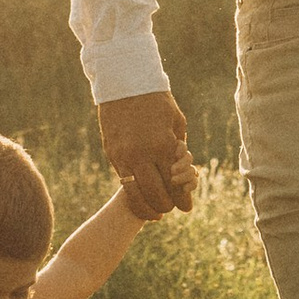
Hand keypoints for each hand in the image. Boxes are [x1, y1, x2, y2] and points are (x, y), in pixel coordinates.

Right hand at [97, 88, 197, 218]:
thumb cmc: (157, 101)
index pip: (175, 184)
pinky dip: (133, 195)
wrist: (124, 84)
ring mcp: (124, 156)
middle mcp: (143, 154)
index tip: (187, 208)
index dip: (183, 200)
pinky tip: (140, 199)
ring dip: (147, 208)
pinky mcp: (112, 155)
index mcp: (164, 145)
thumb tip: (183, 173)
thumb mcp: (176, 122)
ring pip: (136, 195)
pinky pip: (123, 183)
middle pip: (156, 195)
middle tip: (171, 208)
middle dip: (166, 206)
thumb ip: (179, 149)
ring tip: (155, 214)